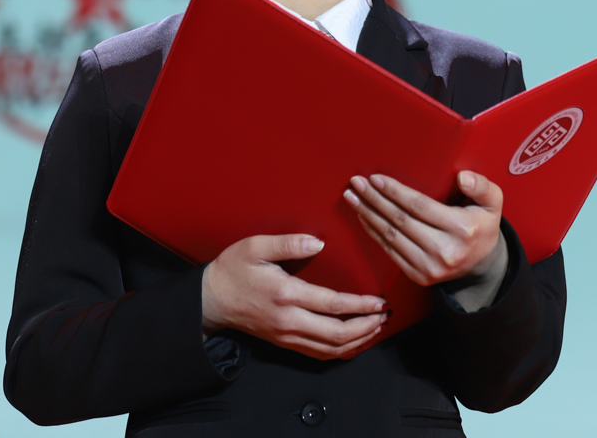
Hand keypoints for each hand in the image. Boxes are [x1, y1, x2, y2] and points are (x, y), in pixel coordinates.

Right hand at [200, 233, 388, 359]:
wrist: (212, 299)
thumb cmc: (233, 270)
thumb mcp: (255, 247)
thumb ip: (288, 243)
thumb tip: (317, 242)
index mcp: (286, 295)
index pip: (333, 305)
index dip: (360, 305)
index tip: (379, 301)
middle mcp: (289, 321)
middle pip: (337, 334)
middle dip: (366, 327)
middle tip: (384, 316)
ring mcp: (287, 336)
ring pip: (330, 349)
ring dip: (358, 341)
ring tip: (376, 329)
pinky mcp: (285, 342)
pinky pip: (319, 354)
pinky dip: (341, 351)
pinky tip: (354, 343)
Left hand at [343, 171, 507, 303]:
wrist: (481, 265)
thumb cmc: (481, 226)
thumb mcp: (492, 203)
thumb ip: (482, 187)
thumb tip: (463, 177)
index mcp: (462, 229)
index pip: (419, 206)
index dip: (395, 192)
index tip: (375, 179)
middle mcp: (444, 251)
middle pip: (400, 220)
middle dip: (374, 200)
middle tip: (357, 183)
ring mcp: (430, 267)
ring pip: (391, 236)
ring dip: (368, 215)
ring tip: (353, 197)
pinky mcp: (419, 277)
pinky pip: (390, 251)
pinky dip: (374, 233)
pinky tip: (364, 217)